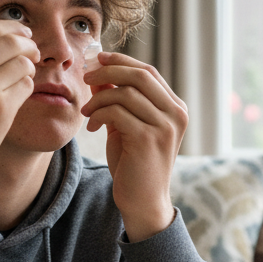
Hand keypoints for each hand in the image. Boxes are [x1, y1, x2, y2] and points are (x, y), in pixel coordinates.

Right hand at [0, 20, 38, 208]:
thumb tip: (7, 37)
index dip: (14, 29)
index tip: (24, 35)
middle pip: (12, 41)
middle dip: (29, 45)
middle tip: (35, 54)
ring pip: (23, 63)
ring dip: (29, 69)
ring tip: (21, 80)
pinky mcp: (0, 109)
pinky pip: (27, 86)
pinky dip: (26, 89)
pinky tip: (16, 98)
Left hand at [81, 52, 187, 241]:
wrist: (143, 202)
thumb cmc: (134, 164)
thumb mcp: (126, 126)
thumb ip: (118, 100)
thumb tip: (99, 72)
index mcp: (175, 108)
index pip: (148, 72)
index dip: (121, 61)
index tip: (97, 59)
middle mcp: (176, 114)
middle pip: (140, 75)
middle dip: (108, 71)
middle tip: (86, 77)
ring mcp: (165, 126)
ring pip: (125, 92)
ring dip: (99, 98)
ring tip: (87, 112)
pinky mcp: (148, 139)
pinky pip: (117, 112)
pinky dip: (99, 114)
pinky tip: (92, 126)